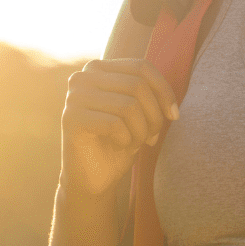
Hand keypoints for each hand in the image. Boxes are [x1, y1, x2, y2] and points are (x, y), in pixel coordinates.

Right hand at [60, 58, 178, 196]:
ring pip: (129, 105)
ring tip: (135, 143)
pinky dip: (126, 139)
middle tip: (152, 138)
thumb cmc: (118, 143)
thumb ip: (150, 95)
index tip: (174, 115)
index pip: (141, 67)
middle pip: (137, 85)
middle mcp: (83, 77)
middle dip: (154, 116)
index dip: (164, 91)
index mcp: (99, 69)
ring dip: (141, 131)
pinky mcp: (70, 118)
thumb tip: (170, 102)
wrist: (93, 179)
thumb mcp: (139, 113)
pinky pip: (115, 124)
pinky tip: (120, 146)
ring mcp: (74, 96)